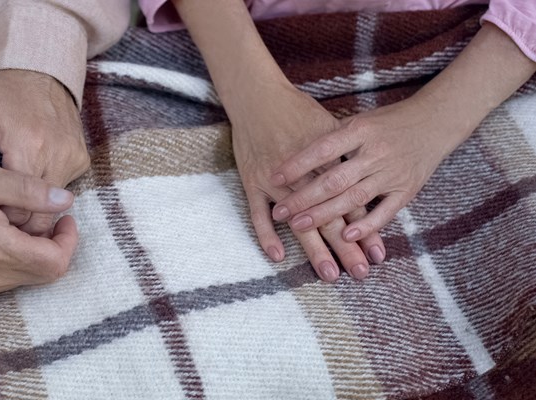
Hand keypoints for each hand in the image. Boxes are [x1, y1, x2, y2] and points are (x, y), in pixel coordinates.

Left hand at [0, 69, 89, 235]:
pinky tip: (31, 174)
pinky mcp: (81, 159)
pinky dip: (46, 189)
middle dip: (18, 215)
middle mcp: (56, 155)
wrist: (41, 73)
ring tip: (12, 189)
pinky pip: (63, 188)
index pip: (16, 206)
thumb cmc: (2, 95)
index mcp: (28, 146)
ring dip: (33, 204)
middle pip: (38, 212)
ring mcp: (72, 158)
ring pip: (52, 204)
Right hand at [0, 161, 78, 305]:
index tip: (66, 220)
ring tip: (18, 228)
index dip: (68, 241)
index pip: (55, 262)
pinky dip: (10, 266)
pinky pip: (3, 285)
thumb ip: (30, 190)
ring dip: (31, 256)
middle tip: (49, 221)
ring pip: (26, 280)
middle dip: (53, 247)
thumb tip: (66, 202)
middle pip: (44, 274)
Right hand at [231, 83, 385, 280]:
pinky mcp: (252, 181)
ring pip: (299, 222)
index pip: (351, 202)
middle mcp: (305, 175)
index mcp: (328, 162)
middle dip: (347, 248)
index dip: (365, 229)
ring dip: (315, 250)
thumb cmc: (296, 109)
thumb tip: (367, 178)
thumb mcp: (330, 128)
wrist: (258, 95)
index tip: (378, 255)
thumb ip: (347, 156)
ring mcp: (276, 181)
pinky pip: (258, 214)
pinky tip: (278, 257)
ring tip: (329, 274)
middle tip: (360, 274)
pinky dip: (267, 235)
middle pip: (330, 217)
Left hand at [270, 97, 465, 242]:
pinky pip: (386, 211)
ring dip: (325, 215)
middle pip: (334, 179)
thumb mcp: (358, 121)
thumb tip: (294, 154)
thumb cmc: (387, 122)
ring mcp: (392, 173)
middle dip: (304, 198)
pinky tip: (347, 236)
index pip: (323, 148)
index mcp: (360, 131)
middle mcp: (375, 153)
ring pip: (354, 198)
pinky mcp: (407, 190)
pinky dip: (367, 226)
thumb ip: (332, 139)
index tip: (274, 176)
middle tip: (279, 212)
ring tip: (299, 225)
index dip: (298, 164)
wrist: (435, 121)